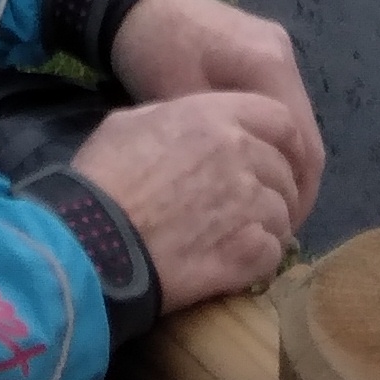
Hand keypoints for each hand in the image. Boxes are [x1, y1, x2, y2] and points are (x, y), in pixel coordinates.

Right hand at [72, 95, 301, 310]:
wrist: (95, 238)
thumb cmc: (103, 177)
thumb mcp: (129, 123)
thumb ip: (174, 117)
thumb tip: (188, 125)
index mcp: (215, 117)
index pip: (280, 119)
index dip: (282, 141)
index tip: (274, 158)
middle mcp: (241, 154)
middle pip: (284, 171)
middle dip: (273, 189)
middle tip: (250, 208)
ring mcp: (250, 204)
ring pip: (282, 214)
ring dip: (267, 227)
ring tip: (239, 239)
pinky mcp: (249, 251)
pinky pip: (273, 253)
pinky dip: (259, 259)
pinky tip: (235, 263)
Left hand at [109, 0, 321, 222]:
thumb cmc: (153, 52)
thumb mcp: (182, 104)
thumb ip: (220, 146)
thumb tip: (242, 198)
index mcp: (268, 65)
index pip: (303, 141)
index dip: (299, 191)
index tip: (281, 229)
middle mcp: (283, 55)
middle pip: (305, 132)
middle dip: (296, 182)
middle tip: (276, 224)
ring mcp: (276, 49)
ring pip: (294, 121)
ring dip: (284, 161)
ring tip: (264, 201)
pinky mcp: (262, 50)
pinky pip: (278, 105)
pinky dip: (272, 139)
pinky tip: (253, 164)